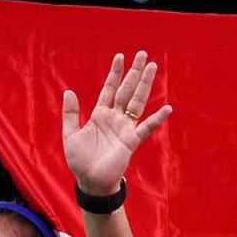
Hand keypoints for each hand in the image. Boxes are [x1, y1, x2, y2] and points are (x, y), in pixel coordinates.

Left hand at [62, 51, 173, 195]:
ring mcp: (125, 128)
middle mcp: (115, 118)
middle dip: (134, 72)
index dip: (115, 73)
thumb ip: (70, 113)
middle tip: (143, 54)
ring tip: (153, 68)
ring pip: (137, 102)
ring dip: (145, 85)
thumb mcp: (70, 135)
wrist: (91, 181)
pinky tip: (166, 108)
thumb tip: (69, 91)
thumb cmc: (80, 160)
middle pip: (126, 90)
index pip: (109, 89)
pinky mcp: (131, 141)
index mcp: (100, 115)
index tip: (120, 57)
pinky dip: (157, 119)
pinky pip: (146, 127)